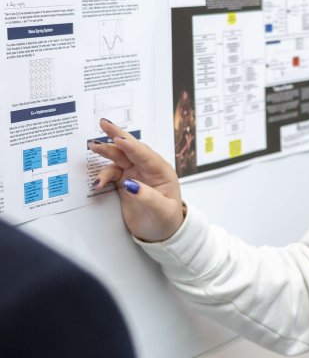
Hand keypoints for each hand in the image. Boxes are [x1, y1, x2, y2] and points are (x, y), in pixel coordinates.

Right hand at [89, 119, 184, 242]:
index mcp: (161, 171)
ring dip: (106, 151)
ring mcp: (135, 174)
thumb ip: (147, 197)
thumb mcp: (162, 211)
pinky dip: (103, 175)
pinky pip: (112, 173)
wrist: (162, 234)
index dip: (132, 146)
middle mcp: (147, 168)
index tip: (118, 139)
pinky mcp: (125, 182)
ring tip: (92, 146)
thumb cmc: (167, 220)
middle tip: (104, 123)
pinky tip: (97, 182)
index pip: (145, 154)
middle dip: (116, 135)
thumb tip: (130, 184)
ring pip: (119, 158)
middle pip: (130, 149)